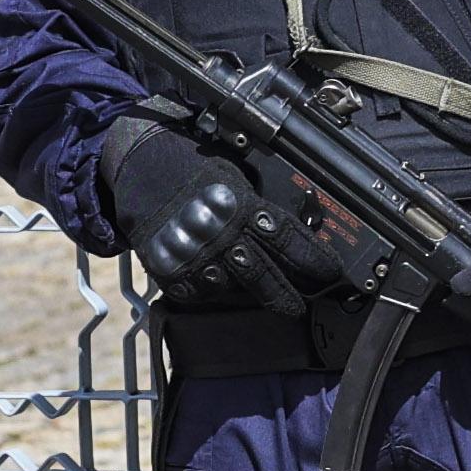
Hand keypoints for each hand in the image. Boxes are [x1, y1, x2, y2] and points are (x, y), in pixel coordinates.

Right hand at [99, 114, 301, 312]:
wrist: (140, 164)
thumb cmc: (194, 168)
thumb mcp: (236, 178)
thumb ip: (258, 207)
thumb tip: (296, 230)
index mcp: (241, 207)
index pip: (288, 239)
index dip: (314, 259)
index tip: (330, 271)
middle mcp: (219, 235)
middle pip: (263, 275)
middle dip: (286, 295)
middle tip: (299, 305)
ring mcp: (192, 256)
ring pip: (231, 289)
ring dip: (249, 295)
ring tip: (263, 297)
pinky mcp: (169, 271)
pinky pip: (199, 293)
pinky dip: (212, 292)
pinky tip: (221, 286)